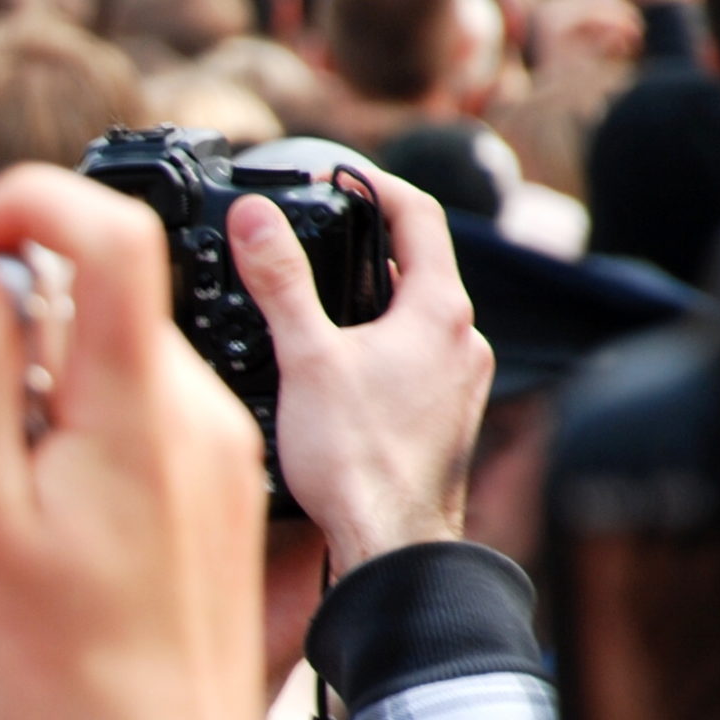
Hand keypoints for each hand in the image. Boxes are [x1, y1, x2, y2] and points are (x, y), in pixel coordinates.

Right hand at [0, 165, 344, 719]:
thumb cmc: (55, 676)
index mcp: (139, 402)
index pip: (104, 225)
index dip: (16, 202)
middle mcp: (198, 416)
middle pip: (100, 297)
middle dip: (3, 315)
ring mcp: (216, 463)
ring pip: (112, 367)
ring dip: (30, 388)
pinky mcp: (213, 509)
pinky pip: (136, 428)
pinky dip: (68, 440)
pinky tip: (29, 528)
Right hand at [233, 168, 489, 572]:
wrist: (391, 544)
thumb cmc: (356, 461)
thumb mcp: (305, 358)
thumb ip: (280, 282)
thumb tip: (255, 218)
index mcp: (439, 311)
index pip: (418, 214)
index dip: (376, 184)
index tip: (339, 175)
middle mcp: (464, 340)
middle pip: (420, 265)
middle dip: (368, 246)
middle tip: (319, 237)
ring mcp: (461, 382)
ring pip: (418, 318)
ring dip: (374, 302)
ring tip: (320, 308)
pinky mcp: (447, 419)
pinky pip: (417, 362)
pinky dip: (381, 349)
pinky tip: (340, 374)